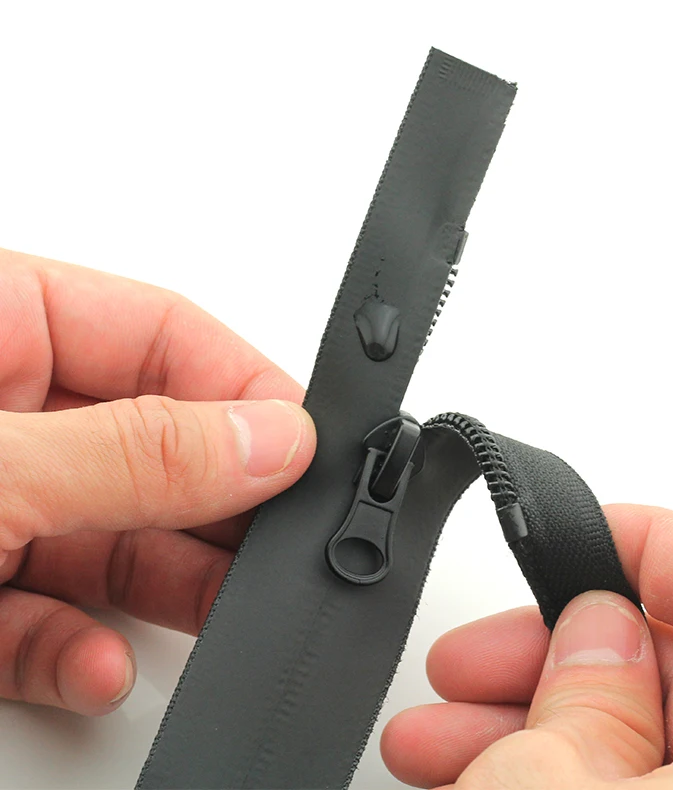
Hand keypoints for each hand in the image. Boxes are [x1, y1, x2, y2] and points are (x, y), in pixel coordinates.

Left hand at [0, 248, 315, 715]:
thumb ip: (133, 452)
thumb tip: (270, 438)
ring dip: (159, 590)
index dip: (242, 387)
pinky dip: (71, 650)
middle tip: (275, 550)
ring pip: (107, 537)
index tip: (306, 449)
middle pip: (151, 446)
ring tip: (214, 615)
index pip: (159, 333)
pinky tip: (94, 666)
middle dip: (214, 509)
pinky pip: (39, 612)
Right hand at [382, 504, 672, 787]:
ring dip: (532, 724)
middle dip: (550, 656)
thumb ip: (589, 691)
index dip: (643, 543)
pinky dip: (555, 778)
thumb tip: (601, 629)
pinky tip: (471, 773)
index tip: (568, 539)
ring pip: (647, 741)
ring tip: (434, 735)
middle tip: (470, 661)